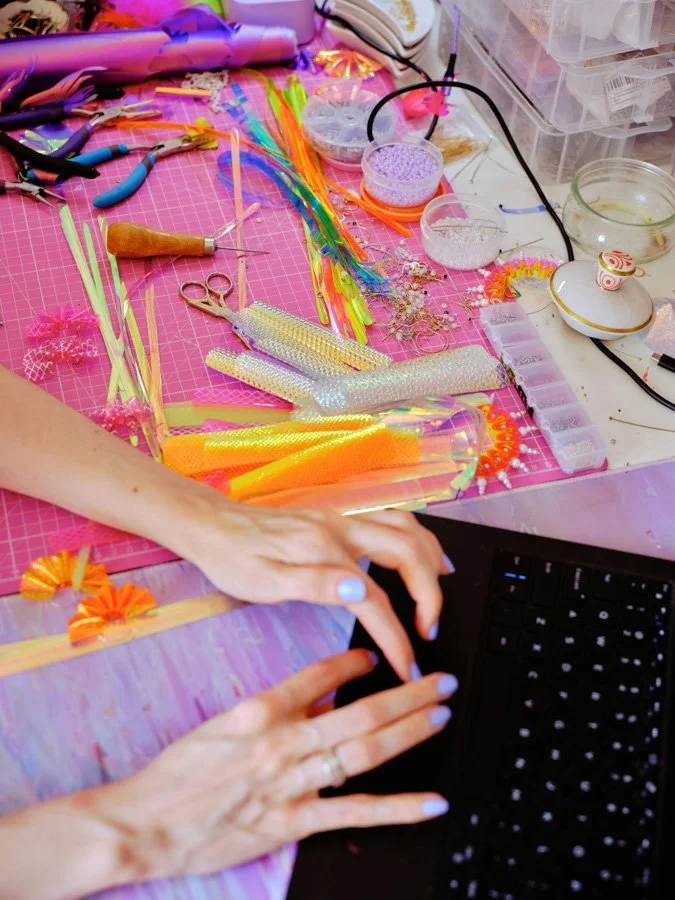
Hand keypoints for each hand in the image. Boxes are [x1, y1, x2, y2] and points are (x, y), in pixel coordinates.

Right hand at [99, 650, 456, 882]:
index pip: (319, 675)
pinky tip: (432, 801)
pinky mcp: (293, 823)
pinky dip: (400, 808)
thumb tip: (322, 692)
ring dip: (410, 732)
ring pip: (364, 753)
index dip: (356, 662)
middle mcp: (281, 743)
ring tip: (442, 714)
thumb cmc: (180, 772)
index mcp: (260, 711)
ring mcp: (290, 783)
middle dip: (408, 694)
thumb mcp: (223, 722)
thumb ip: (274, 707)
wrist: (147, 821)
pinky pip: (355, 813)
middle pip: (359, 712)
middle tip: (442, 680)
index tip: (377, 655)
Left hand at [177, 492, 451, 681]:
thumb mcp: (263, 582)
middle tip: (429, 630)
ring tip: (440, 593)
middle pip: (408, 552)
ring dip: (431, 559)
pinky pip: (394, 521)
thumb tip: (361, 591)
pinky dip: (417, 539)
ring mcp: (343, 521)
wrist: (212, 525)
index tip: (406, 666)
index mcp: (324, 551)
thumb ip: (314, 586)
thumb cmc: (233, 559)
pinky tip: (420, 557)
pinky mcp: (339, 521)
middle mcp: (341, 530)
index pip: (377, 598)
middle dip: (429, 593)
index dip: (397, 636)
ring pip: (407, 528)